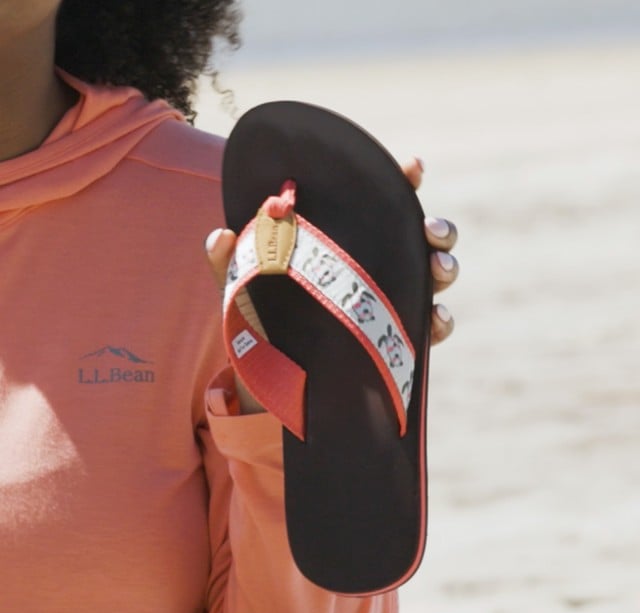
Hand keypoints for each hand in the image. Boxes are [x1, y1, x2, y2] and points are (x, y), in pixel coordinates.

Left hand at [207, 157, 457, 347]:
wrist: (264, 373)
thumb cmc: (257, 318)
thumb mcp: (240, 286)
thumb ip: (229, 261)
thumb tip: (220, 235)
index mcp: (343, 244)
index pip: (379, 205)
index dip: (401, 182)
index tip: (413, 167)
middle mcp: (373, 268)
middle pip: (422, 238)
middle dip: (438, 229)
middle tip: (430, 230)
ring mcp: (389, 302)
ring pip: (435, 277)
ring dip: (445, 267)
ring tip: (437, 269)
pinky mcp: (395, 340)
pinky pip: (429, 330)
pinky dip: (440, 323)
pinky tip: (434, 320)